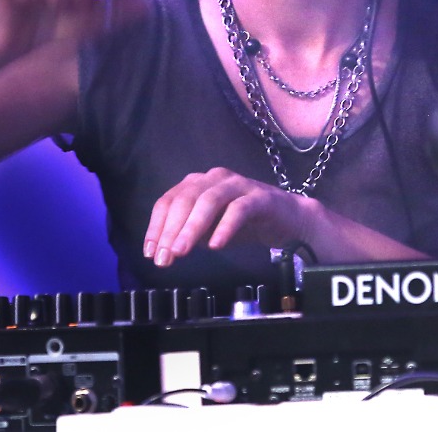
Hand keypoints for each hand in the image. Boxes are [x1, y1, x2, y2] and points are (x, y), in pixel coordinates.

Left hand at [144, 167, 315, 266]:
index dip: (156, 227)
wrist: (287, 219)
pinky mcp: (259, 197)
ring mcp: (238, 185)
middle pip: (185, 199)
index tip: (150, 253)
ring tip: (181, 252)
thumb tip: (165, 250)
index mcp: (198, 183)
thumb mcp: (208, 229)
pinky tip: (216, 246)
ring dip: (192, 228)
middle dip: (171, 230)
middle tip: (165, 258)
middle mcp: (214, 178)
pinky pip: (238, 209)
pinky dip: (224, 227)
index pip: (168, 201)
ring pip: (208, 201)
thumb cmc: (243, 223)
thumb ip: (188, 234)